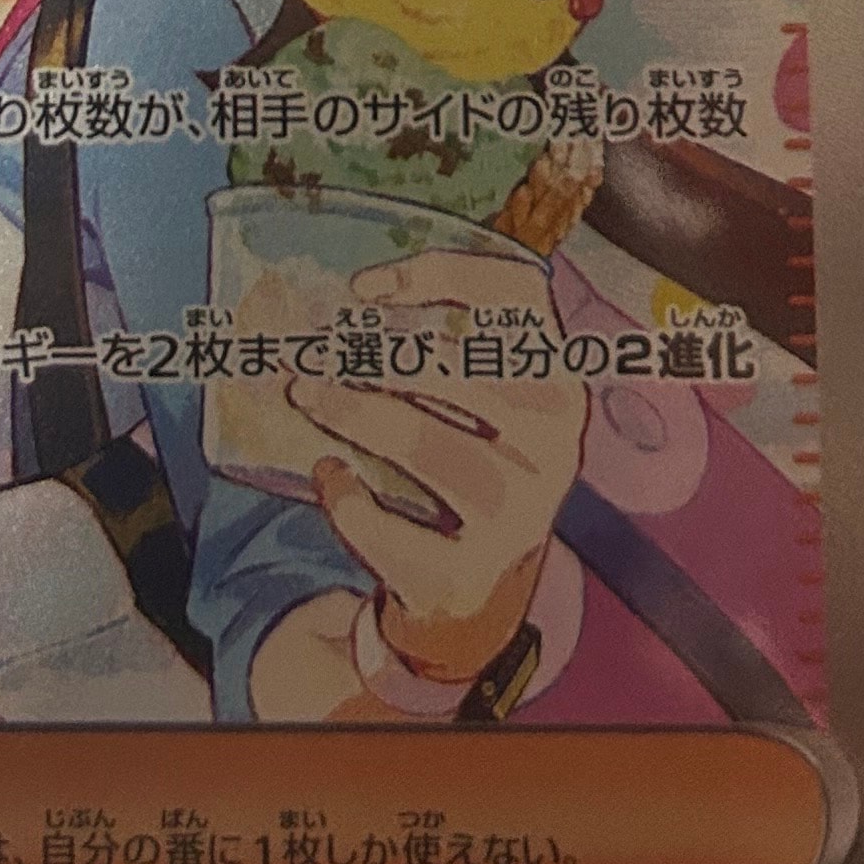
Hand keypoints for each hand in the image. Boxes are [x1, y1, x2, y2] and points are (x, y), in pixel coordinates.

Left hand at [288, 279, 586, 688]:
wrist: (470, 586)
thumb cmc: (461, 463)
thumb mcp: (468, 403)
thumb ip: (428, 348)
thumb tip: (341, 302)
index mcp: (556, 383)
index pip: (518, 300)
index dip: (443, 277)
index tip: (362, 287)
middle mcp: (554, 445)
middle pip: (471, 376)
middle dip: (383, 356)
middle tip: (314, 351)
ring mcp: (520, 514)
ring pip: (438, 450)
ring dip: (362, 415)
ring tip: (307, 395)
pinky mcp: (472, 573)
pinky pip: (403, 535)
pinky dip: (354, 503)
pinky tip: (329, 474)